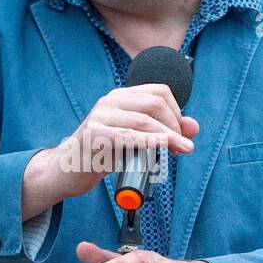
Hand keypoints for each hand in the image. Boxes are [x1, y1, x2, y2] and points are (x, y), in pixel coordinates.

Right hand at [53, 84, 199, 197]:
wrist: (69, 170)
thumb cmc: (103, 155)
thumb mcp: (136, 140)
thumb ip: (163, 131)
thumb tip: (193, 127)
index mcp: (121, 97)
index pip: (159, 91)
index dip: (177, 111)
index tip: (180, 133)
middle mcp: (110, 101)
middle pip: (155, 103)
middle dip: (175, 125)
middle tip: (182, 146)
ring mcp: (100, 116)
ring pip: (144, 120)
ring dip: (169, 136)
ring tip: (181, 150)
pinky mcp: (94, 134)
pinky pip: (128, 136)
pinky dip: (149, 141)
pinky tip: (162, 146)